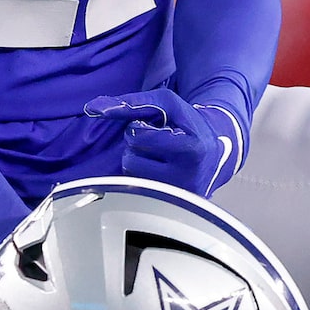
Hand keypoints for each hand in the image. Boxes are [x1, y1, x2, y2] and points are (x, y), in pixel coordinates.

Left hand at [83, 89, 242, 196]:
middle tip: (156, 143)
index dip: (138, 129)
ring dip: (136, 161)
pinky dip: (141, 176)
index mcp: (191, 150)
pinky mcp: (171, 206)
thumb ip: (130, 103)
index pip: (139, 138)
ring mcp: (178, 196)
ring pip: (131, 175)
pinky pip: (136, 188)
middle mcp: (187, 177)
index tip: (155, 129)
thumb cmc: (188, 125)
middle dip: (136, 146)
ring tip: (156, 156)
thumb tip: (91, 108)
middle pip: (131, 159)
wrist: (217, 153)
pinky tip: (158, 170)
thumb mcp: (166, 104)